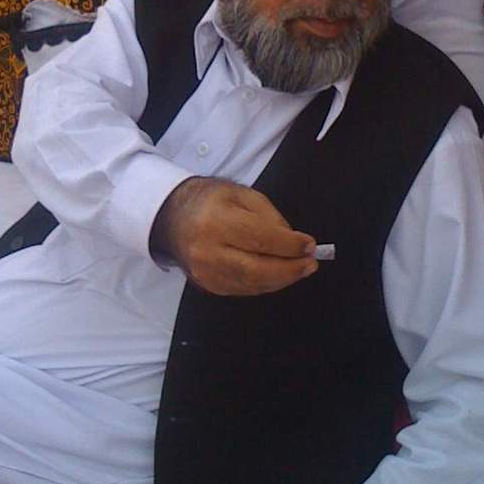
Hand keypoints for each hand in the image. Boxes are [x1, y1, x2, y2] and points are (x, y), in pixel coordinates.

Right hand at [150, 177, 316, 295]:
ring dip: (282, 279)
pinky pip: (244, 290)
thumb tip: (293, 241)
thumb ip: (269, 216)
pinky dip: (266, 284)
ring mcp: (205, 273)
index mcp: (215, 220)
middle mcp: (207, 250)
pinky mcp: (208, 286)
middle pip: (257, 269)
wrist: (173, 218)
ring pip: (252, 284)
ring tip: (301, 269)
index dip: (289, 245)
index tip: (309, 244)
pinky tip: (279, 275)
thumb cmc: (210, 201)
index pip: (260, 238)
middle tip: (311, 264)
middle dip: (290, 269)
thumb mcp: (241, 194)